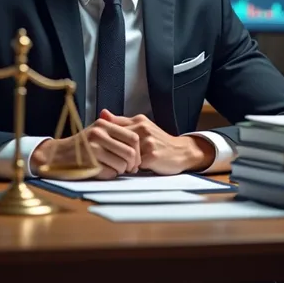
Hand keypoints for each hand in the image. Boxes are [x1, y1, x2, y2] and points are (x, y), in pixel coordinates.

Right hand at [30, 118, 140, 178]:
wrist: (56, 155)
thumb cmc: (81, 146)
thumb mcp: (96, 132)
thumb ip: (115, 132)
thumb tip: (140, 140)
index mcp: (104, 124)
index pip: (133, 137)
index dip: (138, 151)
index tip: (136, 159)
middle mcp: (99, 133)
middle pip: (130, 151)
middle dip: (133, 164)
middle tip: (130, 169)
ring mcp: (94, 148)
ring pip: (122, 164)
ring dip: (122, 170)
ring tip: (115, 169)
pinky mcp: (89, 162)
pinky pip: (111, 172)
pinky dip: (110, 175)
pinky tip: (103, 171)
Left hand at [100, 110, 214, 174]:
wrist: (181, 151)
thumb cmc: (158, 141)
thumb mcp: (141, 126)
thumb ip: (121, 122)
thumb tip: (102, 113)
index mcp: (139, 120)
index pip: (115, 126)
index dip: (107, 138)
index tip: (103, 144)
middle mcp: (143, 128)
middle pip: (118, 140)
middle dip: (114, 150)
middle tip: (113, 157)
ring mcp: (148, 142)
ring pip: (126, 153)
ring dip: (124, 161)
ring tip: (125, 164)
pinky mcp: (153, 156)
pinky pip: (135, 164)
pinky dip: (133, 168)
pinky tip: (134, 169)